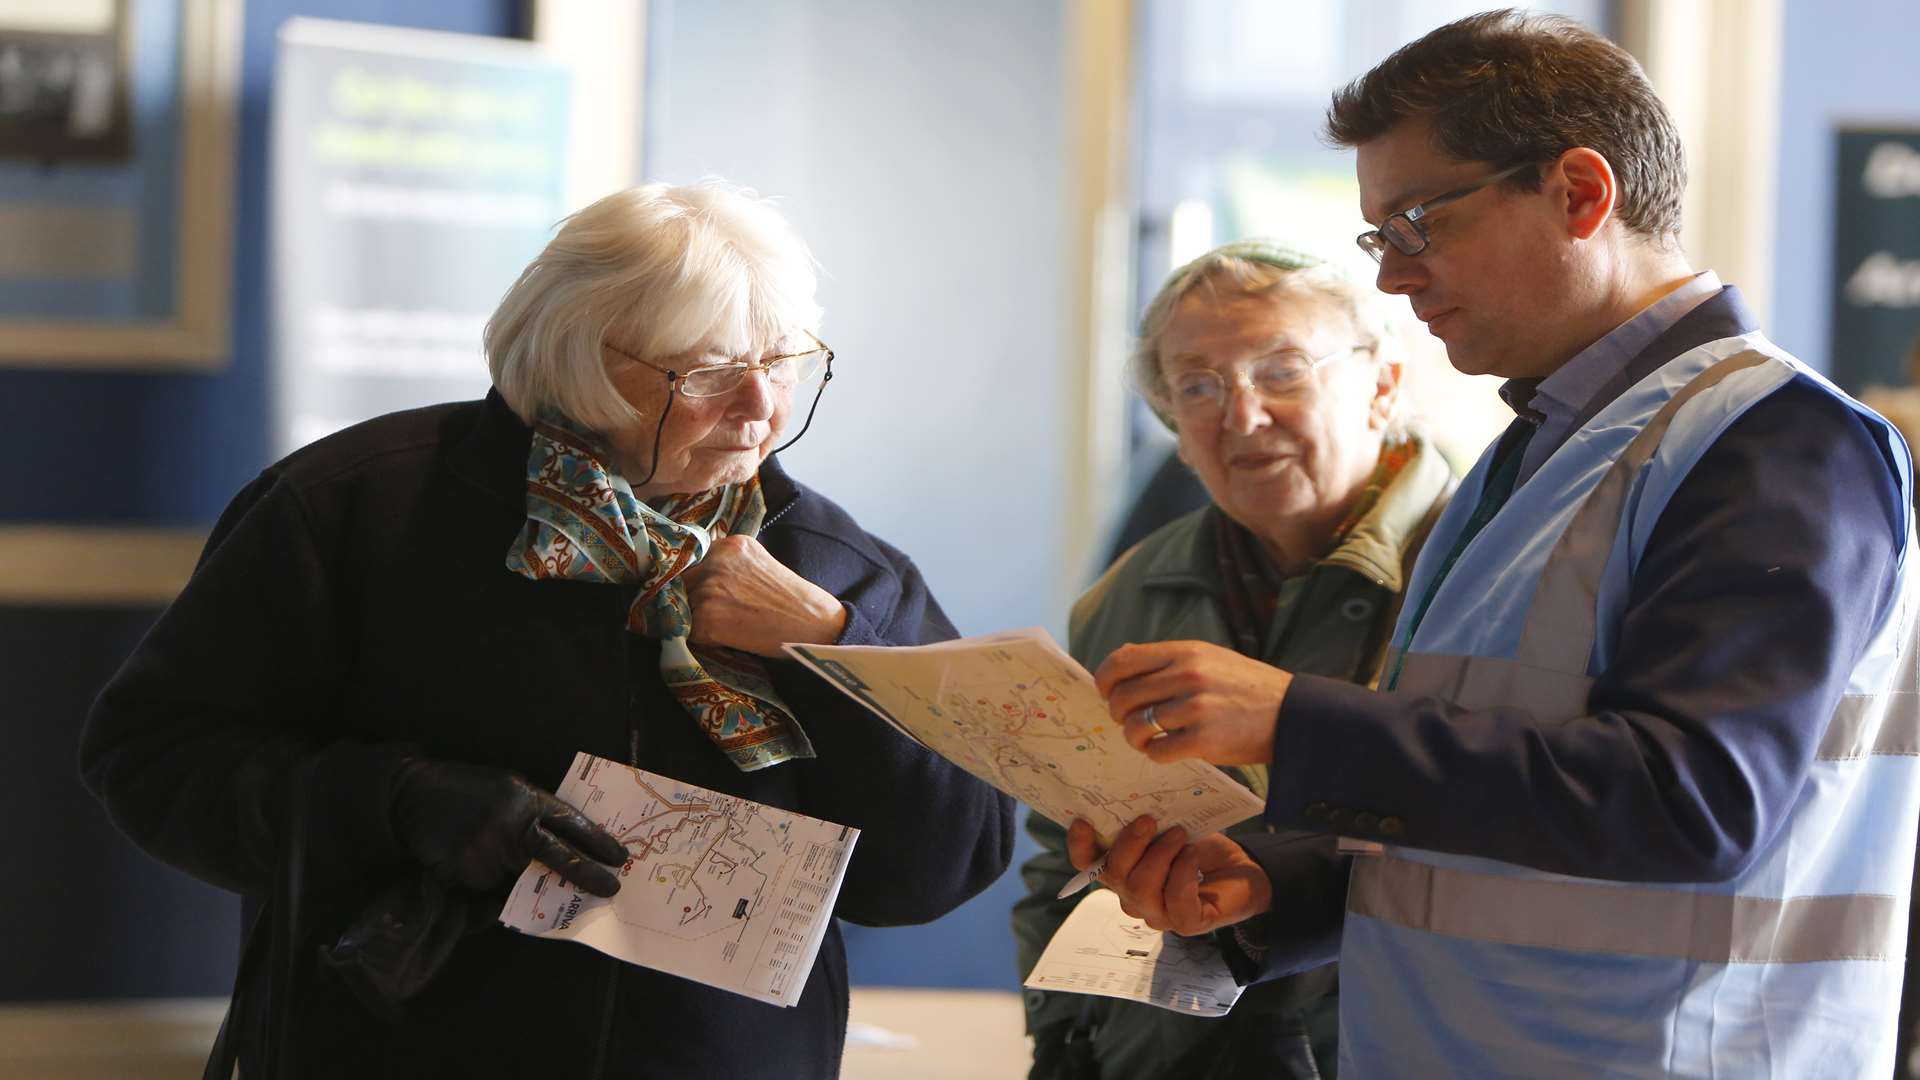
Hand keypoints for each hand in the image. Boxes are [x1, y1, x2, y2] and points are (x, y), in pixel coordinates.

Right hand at [391, 760, 625, 896]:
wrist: (414, 797)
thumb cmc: (467, 791)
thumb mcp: (507, 788)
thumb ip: (534, 812)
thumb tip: (565, 845)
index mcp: (526, 799)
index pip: (572, 823)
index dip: (599, 841)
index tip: (620, 857)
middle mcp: (512, 825)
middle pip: (559, 857)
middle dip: (587, 875)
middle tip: (611, 888)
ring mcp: (490, 852)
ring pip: (524, 879)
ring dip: (528, 882)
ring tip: (512, 868)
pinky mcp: (468, 874)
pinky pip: (492, 891)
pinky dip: (494, 887)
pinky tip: (479, 869)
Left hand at [683, 534, 847, 655]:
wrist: (813, 624)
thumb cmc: (791, 599)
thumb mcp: (761, 563)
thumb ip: (730, 563)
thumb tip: (697, 575)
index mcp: (730, 545)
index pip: (692, 560)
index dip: (696, 578)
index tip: (706, 591)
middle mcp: (716, 561)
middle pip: (682, 582)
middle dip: (692, 598)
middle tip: (716, 613)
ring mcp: (709, 589)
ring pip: (682, 606)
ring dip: (694, 618)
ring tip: (725, 626)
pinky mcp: (706, 618)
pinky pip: (688, 631)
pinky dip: (702, 638)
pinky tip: (725, 638)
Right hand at [1066, 815, 1271, 934]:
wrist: (1241, 868)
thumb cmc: (1198, 846)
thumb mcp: (1168, 824)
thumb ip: (1146, 819)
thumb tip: (1130, 795)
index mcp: (1122, 871)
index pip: (1087, 864)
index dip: (1079, 846)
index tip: (1083, 820)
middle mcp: (1133, 896)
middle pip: (1115, 875)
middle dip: (1130, 844)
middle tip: (1149, 819)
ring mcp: (1158, 914)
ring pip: (1140, 889)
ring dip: (1160, 855)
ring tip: (1179, 834)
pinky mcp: (1187, 923)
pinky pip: (1175, 900)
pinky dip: (1183, 873)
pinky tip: (1192, 856)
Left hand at [1093, 641, 1292, 764]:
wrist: (1293, 714)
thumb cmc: (1246, 687)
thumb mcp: (1209, 657)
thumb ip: (1166, 658)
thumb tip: (1121, 656)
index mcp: (1185, 651)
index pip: (1122, 661)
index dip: (1104, 680)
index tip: (1107, 693)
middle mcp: (1188, 675)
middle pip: (1123, 696)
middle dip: (1118, 713)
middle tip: (1129, 721)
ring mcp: (1196, 707)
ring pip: (1136, 726)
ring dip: (1135, 737)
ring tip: (1148, 738)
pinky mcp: (1205, 740)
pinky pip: (1158, 751)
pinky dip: (1155, 754)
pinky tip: (1166, 750)